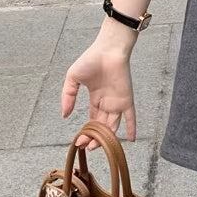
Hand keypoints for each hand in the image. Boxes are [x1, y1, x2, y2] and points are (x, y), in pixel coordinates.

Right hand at [60, 32, 136, 150]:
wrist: (108, 49)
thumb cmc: (91, 59)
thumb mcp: (73, 78)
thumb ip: (68, 96)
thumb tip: (64, 115)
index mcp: (96, 97)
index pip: (91, 119)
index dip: (86, 131)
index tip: (78, 141)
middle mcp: (107, 101)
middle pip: (101, 125)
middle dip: (93, 138)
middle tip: (85, 146)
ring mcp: (117, 101)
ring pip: (112, 124)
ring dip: (105, 137)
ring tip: (94, 146)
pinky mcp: (126, 98)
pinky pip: (131, 115)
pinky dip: (132, 127)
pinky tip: (131, 139)